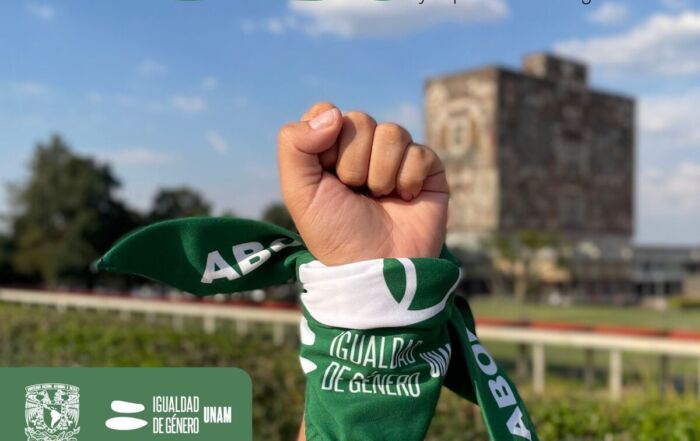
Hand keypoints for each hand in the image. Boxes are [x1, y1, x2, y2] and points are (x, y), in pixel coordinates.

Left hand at [278, 102, 448, 265]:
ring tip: (380, 199)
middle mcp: (363, 150)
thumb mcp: (299, 192)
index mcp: (329, 150)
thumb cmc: (335, 234)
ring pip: (392, 132)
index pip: (327, 113)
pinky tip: (405, 200)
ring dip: (381, 174)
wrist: (376, 268)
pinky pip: (419, 151)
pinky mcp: (427, 168)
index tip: (327, 176)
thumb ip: (295, 144)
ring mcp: (396, 158)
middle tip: (355, 193)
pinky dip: (408, 180)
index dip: (326, 143)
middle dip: (353, 164)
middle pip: (359, 120)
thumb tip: (333, 113)